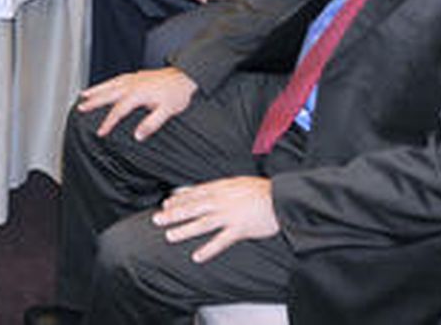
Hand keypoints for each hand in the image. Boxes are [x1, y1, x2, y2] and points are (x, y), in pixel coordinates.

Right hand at [77, 67, 197, 140]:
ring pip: (110, 84)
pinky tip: (104, 85)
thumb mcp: (167, 111)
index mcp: (137, 94)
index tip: (100, 132)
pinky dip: (107, 82)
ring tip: (84, 95)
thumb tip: (138, 135)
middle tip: (80, 107)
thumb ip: (151, 124)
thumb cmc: (177, 93)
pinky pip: (116, 78)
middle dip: (93, 102)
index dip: (108, 122)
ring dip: (96, 89)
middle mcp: (132, 85)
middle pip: (108, 94)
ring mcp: (133, 78)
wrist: (185, 75)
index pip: (118, 111)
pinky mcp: (137, 75)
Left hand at [153, 177, 277, 262]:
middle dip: (173, 214)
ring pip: (202, 223)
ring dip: (184, 230)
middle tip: (156, 219)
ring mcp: (230, 215)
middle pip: (192, 208)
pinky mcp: (240, 229)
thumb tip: (204, 191)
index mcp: (220, 188)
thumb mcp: (236, 183)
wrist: (283, 198)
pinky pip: (221, 241)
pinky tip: (197, 257)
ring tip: (170, 236)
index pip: (194, 193)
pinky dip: (208, 249)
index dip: (178, 199)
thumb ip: (220, 188)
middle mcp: (221, 201)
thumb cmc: (261, 191)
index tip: (165, 203)